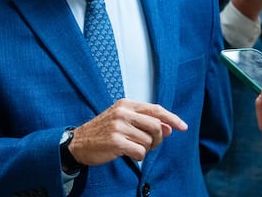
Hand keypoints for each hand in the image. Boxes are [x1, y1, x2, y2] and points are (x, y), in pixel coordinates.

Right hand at [69, 99, 186, 165]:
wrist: (78, 143)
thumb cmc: (102, 131)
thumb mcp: (122, 120)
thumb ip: (145, 121)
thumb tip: (168, 128)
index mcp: (126, 104)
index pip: (156, 109)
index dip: (172, 118)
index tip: (183, 126)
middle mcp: (123, 113)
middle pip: (156, 126)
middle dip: (158, 139)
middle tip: (150, 145)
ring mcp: (119, 127)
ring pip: (148, 141)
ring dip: (145, 149)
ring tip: (132, 148)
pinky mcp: (116, 141)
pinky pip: (140, 152)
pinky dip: (138, 156)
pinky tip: (129, 154)